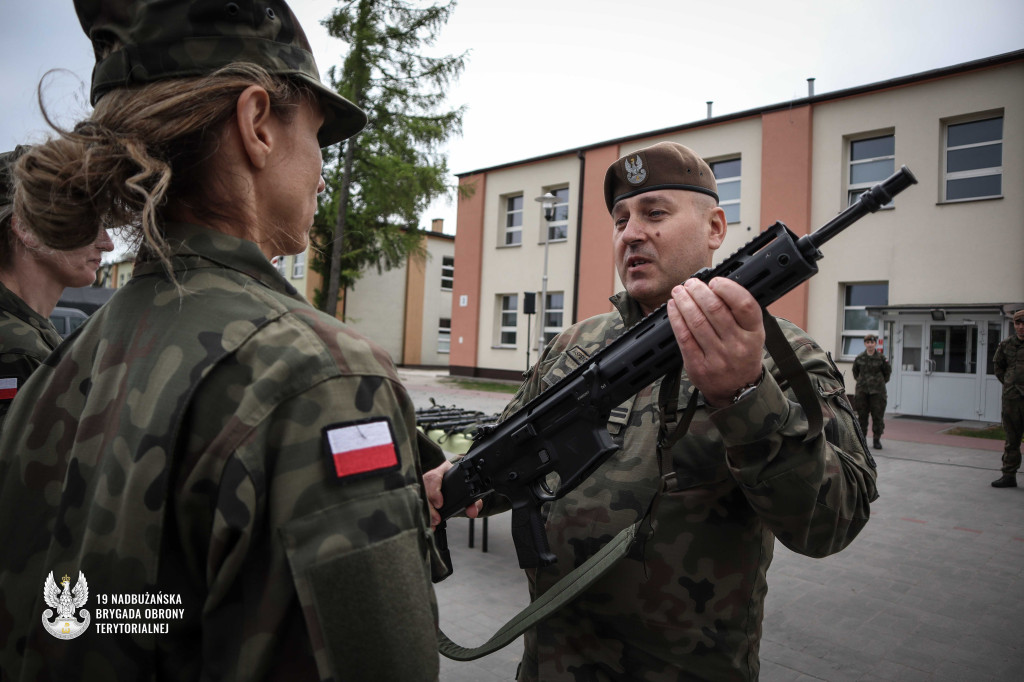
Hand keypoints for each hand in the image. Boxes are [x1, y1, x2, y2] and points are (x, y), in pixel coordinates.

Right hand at [423, 460, 482, 528]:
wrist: (456, 486)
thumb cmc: (461, 487)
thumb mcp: (470, 492)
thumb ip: (474, 502)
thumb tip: (473, 512)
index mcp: (444, 470)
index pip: (434, 477)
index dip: (434, 491)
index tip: (440, 504)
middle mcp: (431, 476)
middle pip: (423, 488)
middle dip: (429, 506)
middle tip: (437, 519)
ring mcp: (423, 485)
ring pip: (419, 496)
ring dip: (426, 511)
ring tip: (433, 523)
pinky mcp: (421, 493)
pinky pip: (417, 502)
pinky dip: (423, 513)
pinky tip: (428, 523)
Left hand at [666, 277, 765, 406]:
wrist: (737, 390)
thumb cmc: (742, 355)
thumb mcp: (752, 334)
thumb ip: (738, 313)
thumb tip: (712, 286)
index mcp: (754, 334)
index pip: (744, 305)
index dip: (727, 288)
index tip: (715, 281)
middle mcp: (738, 346)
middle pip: (715, 310)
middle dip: (699, 291)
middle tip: (690, 283)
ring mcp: (718, 358)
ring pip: (696, 321)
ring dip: (684, 302)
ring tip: (679, 292)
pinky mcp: (698, 366)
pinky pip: (684, 337)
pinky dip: (676, 318)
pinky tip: (673, 308)